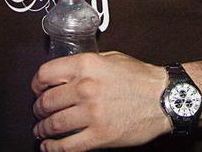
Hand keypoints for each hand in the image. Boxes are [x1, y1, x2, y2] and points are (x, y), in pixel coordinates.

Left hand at [31, 52, 169, 150]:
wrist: (165, 97)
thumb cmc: (141, 77)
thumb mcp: (112, 58)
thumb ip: (87, 64)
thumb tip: (66, 73)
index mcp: (87, 65)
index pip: (45, 74)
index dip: (36, 85)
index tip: (37, 91)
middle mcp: (85, 87)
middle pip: (46, 102)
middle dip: (38, 109)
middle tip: (39, 112)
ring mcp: (92, 113)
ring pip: (53, 125)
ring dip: (42, 129)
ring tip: (41, 130)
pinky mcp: (99, 135)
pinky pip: (67, 146)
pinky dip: (53, 148)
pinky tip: (49, 147)